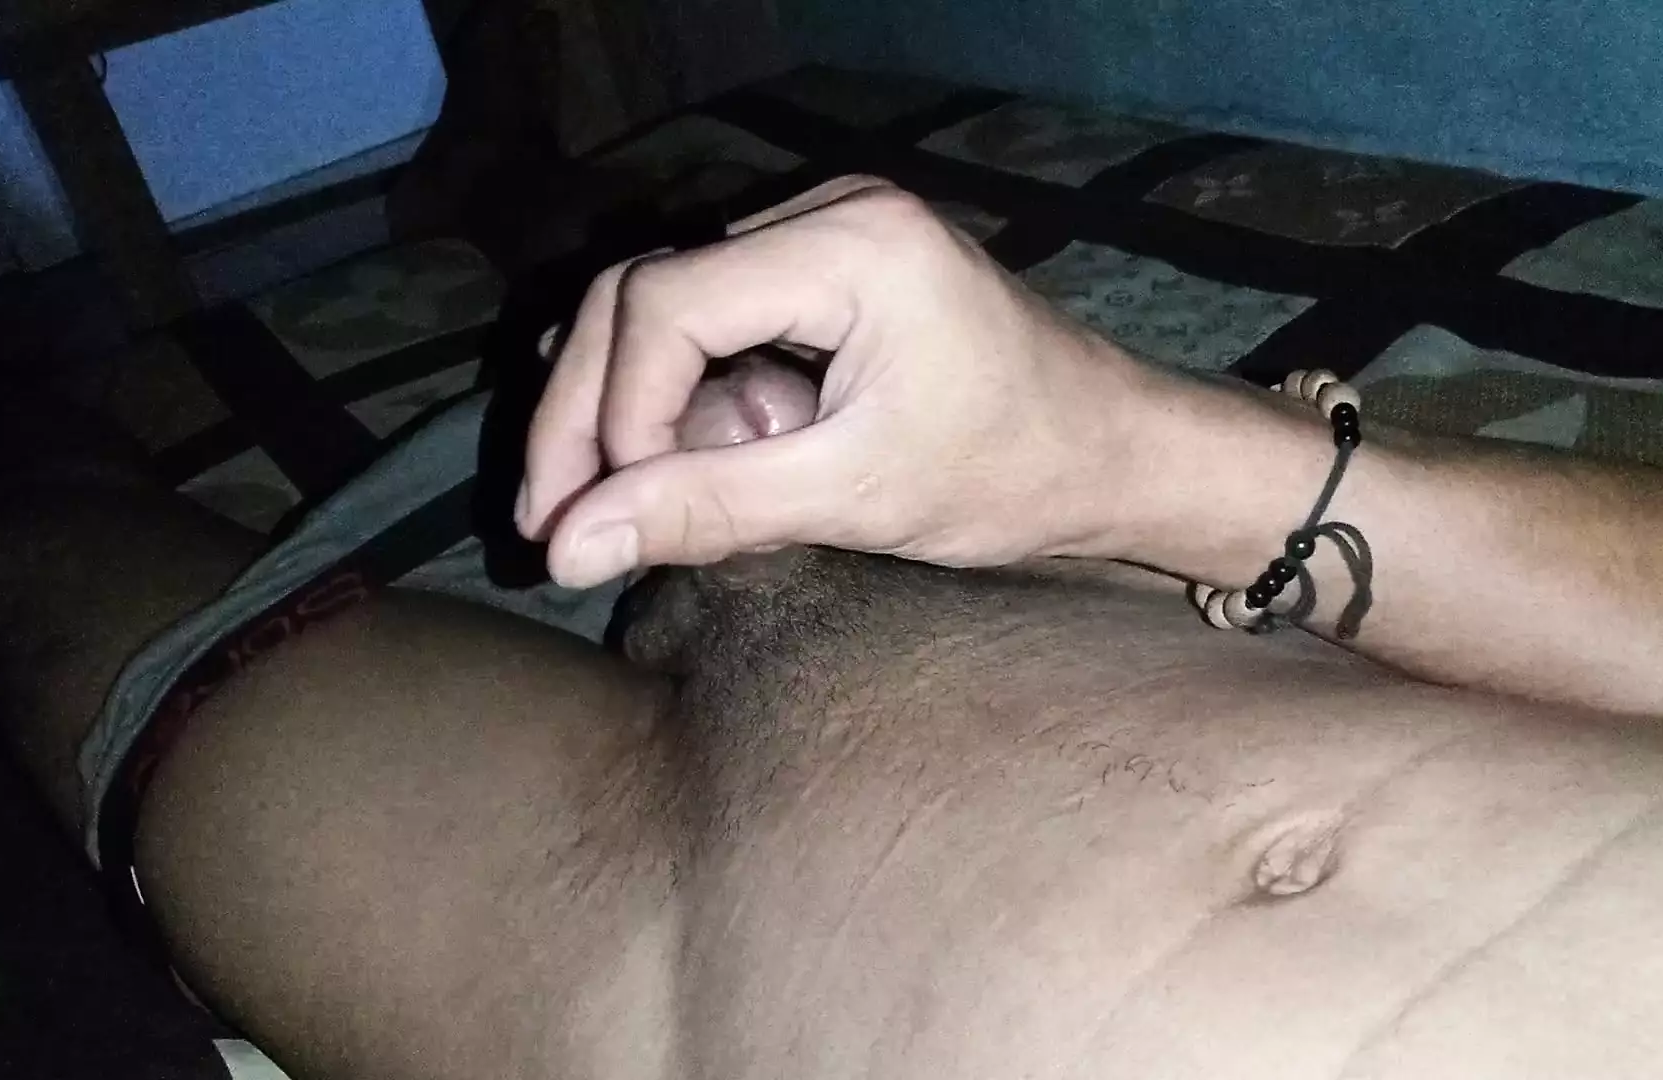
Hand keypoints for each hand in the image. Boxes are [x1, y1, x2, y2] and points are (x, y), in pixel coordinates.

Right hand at [518, 177, 1158, 588]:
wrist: (1114, 452)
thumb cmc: (1014, 474)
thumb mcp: (856, 497)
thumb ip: (709, 509)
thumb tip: (566, 546)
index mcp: (851, 242)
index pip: (664, 303)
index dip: (615, 415)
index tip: (607, 518)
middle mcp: (827, 210)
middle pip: (642, 293)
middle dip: (587, 412)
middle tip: (548, 522)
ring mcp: (823, 232)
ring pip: (659, 306)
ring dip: (617, 407)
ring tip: (587, 508)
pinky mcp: (823, 270)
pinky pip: (708, 318)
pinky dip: (669, 394)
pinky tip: (646, 464)